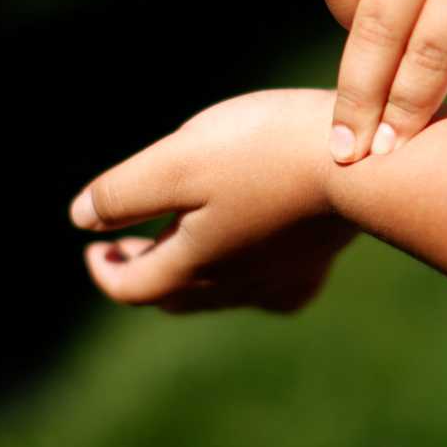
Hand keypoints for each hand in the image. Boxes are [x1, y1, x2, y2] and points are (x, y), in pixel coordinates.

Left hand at [69, 90, 355, 312]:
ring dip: (192, 270)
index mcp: (193, 266)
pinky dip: (247, 271)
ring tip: (186, 235)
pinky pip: (270, 285)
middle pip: (174, 295)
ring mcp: (280, 280)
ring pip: (221, 293)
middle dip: (145, 269)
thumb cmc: (264, 151)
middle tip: (129, 242)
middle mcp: (235, 287)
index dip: (106, 270)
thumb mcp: (177, 161)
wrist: (365, 161)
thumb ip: (123, 193)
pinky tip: (257, 250)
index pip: (132, 288)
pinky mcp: (316, 264)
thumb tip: (81, 221)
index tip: (95, 248)